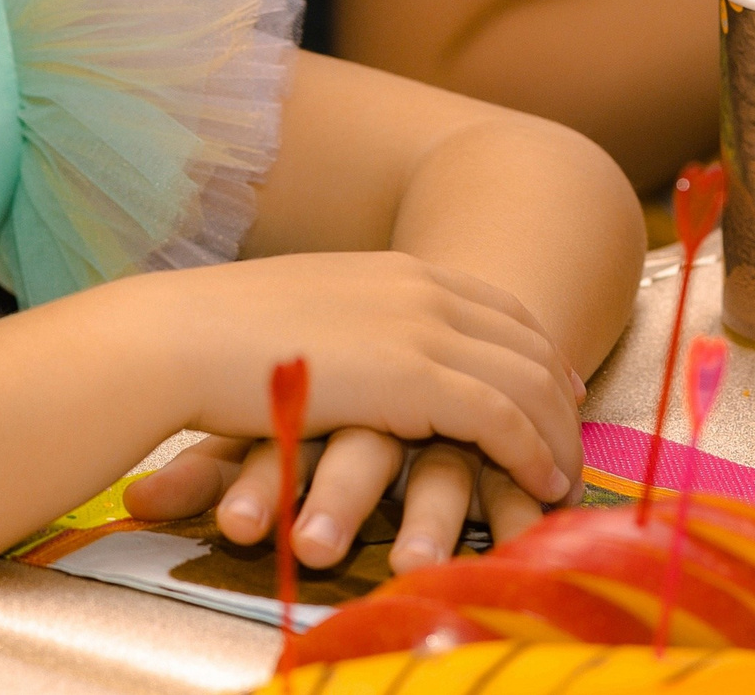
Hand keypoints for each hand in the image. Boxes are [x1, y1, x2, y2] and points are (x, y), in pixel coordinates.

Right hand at [108, 252, 584, 560]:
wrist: (181, 338)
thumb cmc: (219, 335)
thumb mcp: (304, 312)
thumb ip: (349, 325)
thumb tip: (353, 348)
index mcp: (395, 268)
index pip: (495, 304)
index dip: (533, 346)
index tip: (554, 380)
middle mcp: (421, 289)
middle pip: (525, 340)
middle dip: (559, 390)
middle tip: (574, 433)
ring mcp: (422, 329)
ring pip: (528, 382)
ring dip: (557, 433)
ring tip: (566, 474)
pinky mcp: (416, 379)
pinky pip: (504, 419)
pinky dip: (533, 453)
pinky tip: (542, 485)